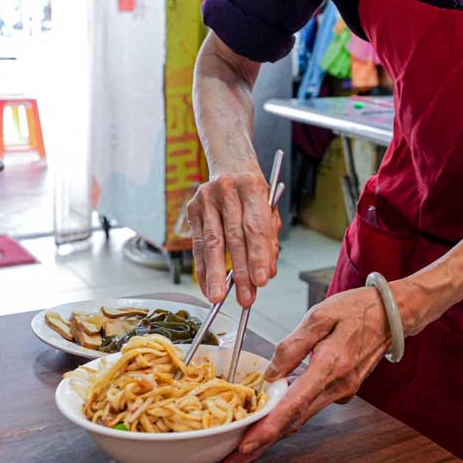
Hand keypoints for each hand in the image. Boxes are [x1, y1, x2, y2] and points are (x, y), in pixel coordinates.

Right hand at [186, 168, 281, 305]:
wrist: (230, 165)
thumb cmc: (253, 194)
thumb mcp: (269, 211)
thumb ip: (269, 241)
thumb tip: (266, 273)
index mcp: (252, 187)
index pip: (256, 227)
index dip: (258, 256)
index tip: (261, 281)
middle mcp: (227, 191)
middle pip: (234, 237)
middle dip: (239, 271)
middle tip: (245, 297)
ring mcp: (206, 199)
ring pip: (212, 242)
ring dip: (216, 274)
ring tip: (218, 297)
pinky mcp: (192, 209)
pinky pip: (198, 244)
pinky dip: (203, 267)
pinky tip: (207, 285)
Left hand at [220, 286, 394, 462]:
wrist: (392, 315)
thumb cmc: (356, 309)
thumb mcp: (320, 315)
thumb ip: (293, 345)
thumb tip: (270, 373)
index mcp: (329, 366)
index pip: (293, 405)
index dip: (267, 428)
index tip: (245, 446)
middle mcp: (337, 387)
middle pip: (293, 422)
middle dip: (261, 445)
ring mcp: (342, 392)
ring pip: (300, 419)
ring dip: (272, 435)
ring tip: (244, 449)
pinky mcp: (342, 391)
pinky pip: (310, 407)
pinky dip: (288, 418)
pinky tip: (268, 422)